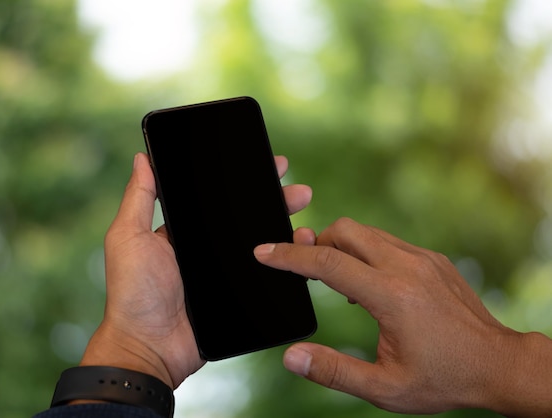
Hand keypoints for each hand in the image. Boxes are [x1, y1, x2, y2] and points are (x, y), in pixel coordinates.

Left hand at [80, 153, 311, 388]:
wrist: (149, 348)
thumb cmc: (133, 293)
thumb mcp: (128, 237)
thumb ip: (138, 199)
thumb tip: (142, 157)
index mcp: (184, 231)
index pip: (218, 200)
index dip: (242, 182)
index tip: (266, 166)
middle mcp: (207, 250)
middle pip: (247, 219)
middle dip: (274, 201)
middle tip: (297, 190)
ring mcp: (226, 274)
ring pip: (262, 246)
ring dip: (285, 230)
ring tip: (305, 220)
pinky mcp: (239, 298)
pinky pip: (266, 278)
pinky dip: (286, 265)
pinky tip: (303, 252)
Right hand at [254, 218, 551, 415]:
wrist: (498, 365)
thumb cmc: (443, 379)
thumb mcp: (384, 388)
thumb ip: (333, 371)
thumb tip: (292, 355)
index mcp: (391, 295)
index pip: (327, 263)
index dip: (288, 257)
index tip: (263, 252)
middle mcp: (406, 266)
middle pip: (345, 231)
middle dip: (315, 242)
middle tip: (303, 267)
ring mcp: (422, 258)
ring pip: (366, 233)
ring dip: (341, 247)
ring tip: (338, 283)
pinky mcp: (432, 259)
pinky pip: (387, 242)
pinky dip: (366, 253)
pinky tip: (369, 285)